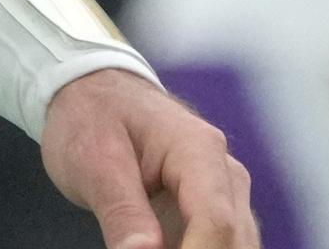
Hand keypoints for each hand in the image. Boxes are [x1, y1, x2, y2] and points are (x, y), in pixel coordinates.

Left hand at [42, 68, 257, 248]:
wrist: (95, 94)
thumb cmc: (93, 117)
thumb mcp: (93, 161)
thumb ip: (122, 211)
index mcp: (197, 150)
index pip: (216, 221)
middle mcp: (224, 173)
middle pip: (234, 241)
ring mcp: (224, 195)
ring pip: (235, 247)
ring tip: (143, 244)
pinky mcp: (213, 213)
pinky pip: (219, 246)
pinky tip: (158, 247)